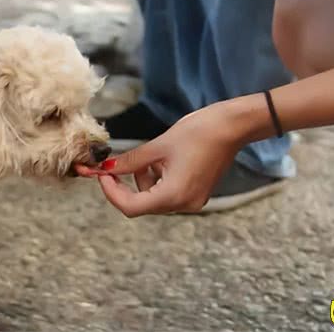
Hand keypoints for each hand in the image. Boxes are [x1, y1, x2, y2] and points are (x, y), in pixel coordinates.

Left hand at [96, 102, 244, 216]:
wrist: (231, 127)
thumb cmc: (197, 132)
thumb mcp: (157, 147)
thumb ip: (129, 162)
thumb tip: (106, 168)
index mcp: (173, 195)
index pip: (130, 207)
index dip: (111, 192)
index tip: (101, 175)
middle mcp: (184, 204)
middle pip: (142, 205)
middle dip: (126, 185)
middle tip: (114, 166)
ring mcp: (193, 201)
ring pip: (154, 199)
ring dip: (144, 181)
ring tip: (151, 158)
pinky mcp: (197, 194)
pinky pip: (168, 194)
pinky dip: (159, 181)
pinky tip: (164, 162)